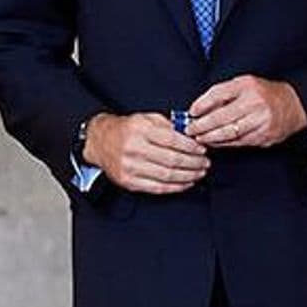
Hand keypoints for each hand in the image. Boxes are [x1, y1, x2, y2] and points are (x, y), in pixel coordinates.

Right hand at [84, 112, 208, 193]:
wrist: (100, 142)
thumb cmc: (127, 129)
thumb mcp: (147, 118)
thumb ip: (169, 125)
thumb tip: (191, 134)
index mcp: (140, 130)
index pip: (172, 140)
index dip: (191, 147)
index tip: (202, 149)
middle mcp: (134, 149)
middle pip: (172, 160)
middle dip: (194, 163)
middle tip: (205, 162)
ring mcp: (130, 168)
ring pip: (167, 176)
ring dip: (188, 176)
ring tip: (199, 173)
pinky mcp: (129, 182)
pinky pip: (157, 188)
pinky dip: (176, 187)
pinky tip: (186, 183)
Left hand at [187, 76, 306, 148]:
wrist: (293, 105)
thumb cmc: (264, 94)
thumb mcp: (245, 84)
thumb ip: (224, 94)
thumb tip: (200, 109)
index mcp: (248, 86)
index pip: (219, 94)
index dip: (202, 104)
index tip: (191, 112)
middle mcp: (255, 103)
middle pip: (221, 117)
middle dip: (202, 126)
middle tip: (190, 130)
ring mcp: (261, 122)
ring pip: (229, 133)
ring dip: (210, 137)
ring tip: (199, 138)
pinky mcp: (264, 136)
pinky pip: (239, 142)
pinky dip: (224, 143)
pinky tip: (215, 142)